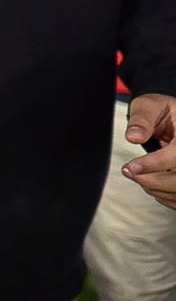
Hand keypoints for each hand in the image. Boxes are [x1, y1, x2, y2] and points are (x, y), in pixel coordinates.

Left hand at [122, 92, 175, 208]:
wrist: (175, 118)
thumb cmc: (163, 111)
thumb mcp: (151, 105)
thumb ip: (142, 118)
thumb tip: (133, 136)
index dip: (156, 164)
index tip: (132, 167)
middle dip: (152, 180)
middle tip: (129, 171)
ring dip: (155, 188)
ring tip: (135, 174)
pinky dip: (163, 195)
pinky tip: (149, 181)